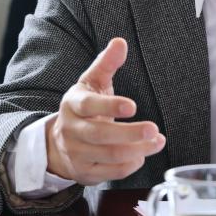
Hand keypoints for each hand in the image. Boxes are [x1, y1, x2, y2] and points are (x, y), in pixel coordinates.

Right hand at [45, 38, 165, 184]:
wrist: (59, 142)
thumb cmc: (83, 108)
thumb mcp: (92, 83)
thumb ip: (107, 63)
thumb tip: (120, 42)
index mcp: (73, 104)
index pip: (89, 105)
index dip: (110, 106)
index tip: (133, 106)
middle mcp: (72, 130)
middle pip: (100, 135)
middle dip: (130, 133)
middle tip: (153, 129)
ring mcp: (77, 154)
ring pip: (108, 155)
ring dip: (137, 150)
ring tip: (157, 141)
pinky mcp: (85, 173)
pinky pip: (110, 172)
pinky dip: (130, 165)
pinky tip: (142, 155)